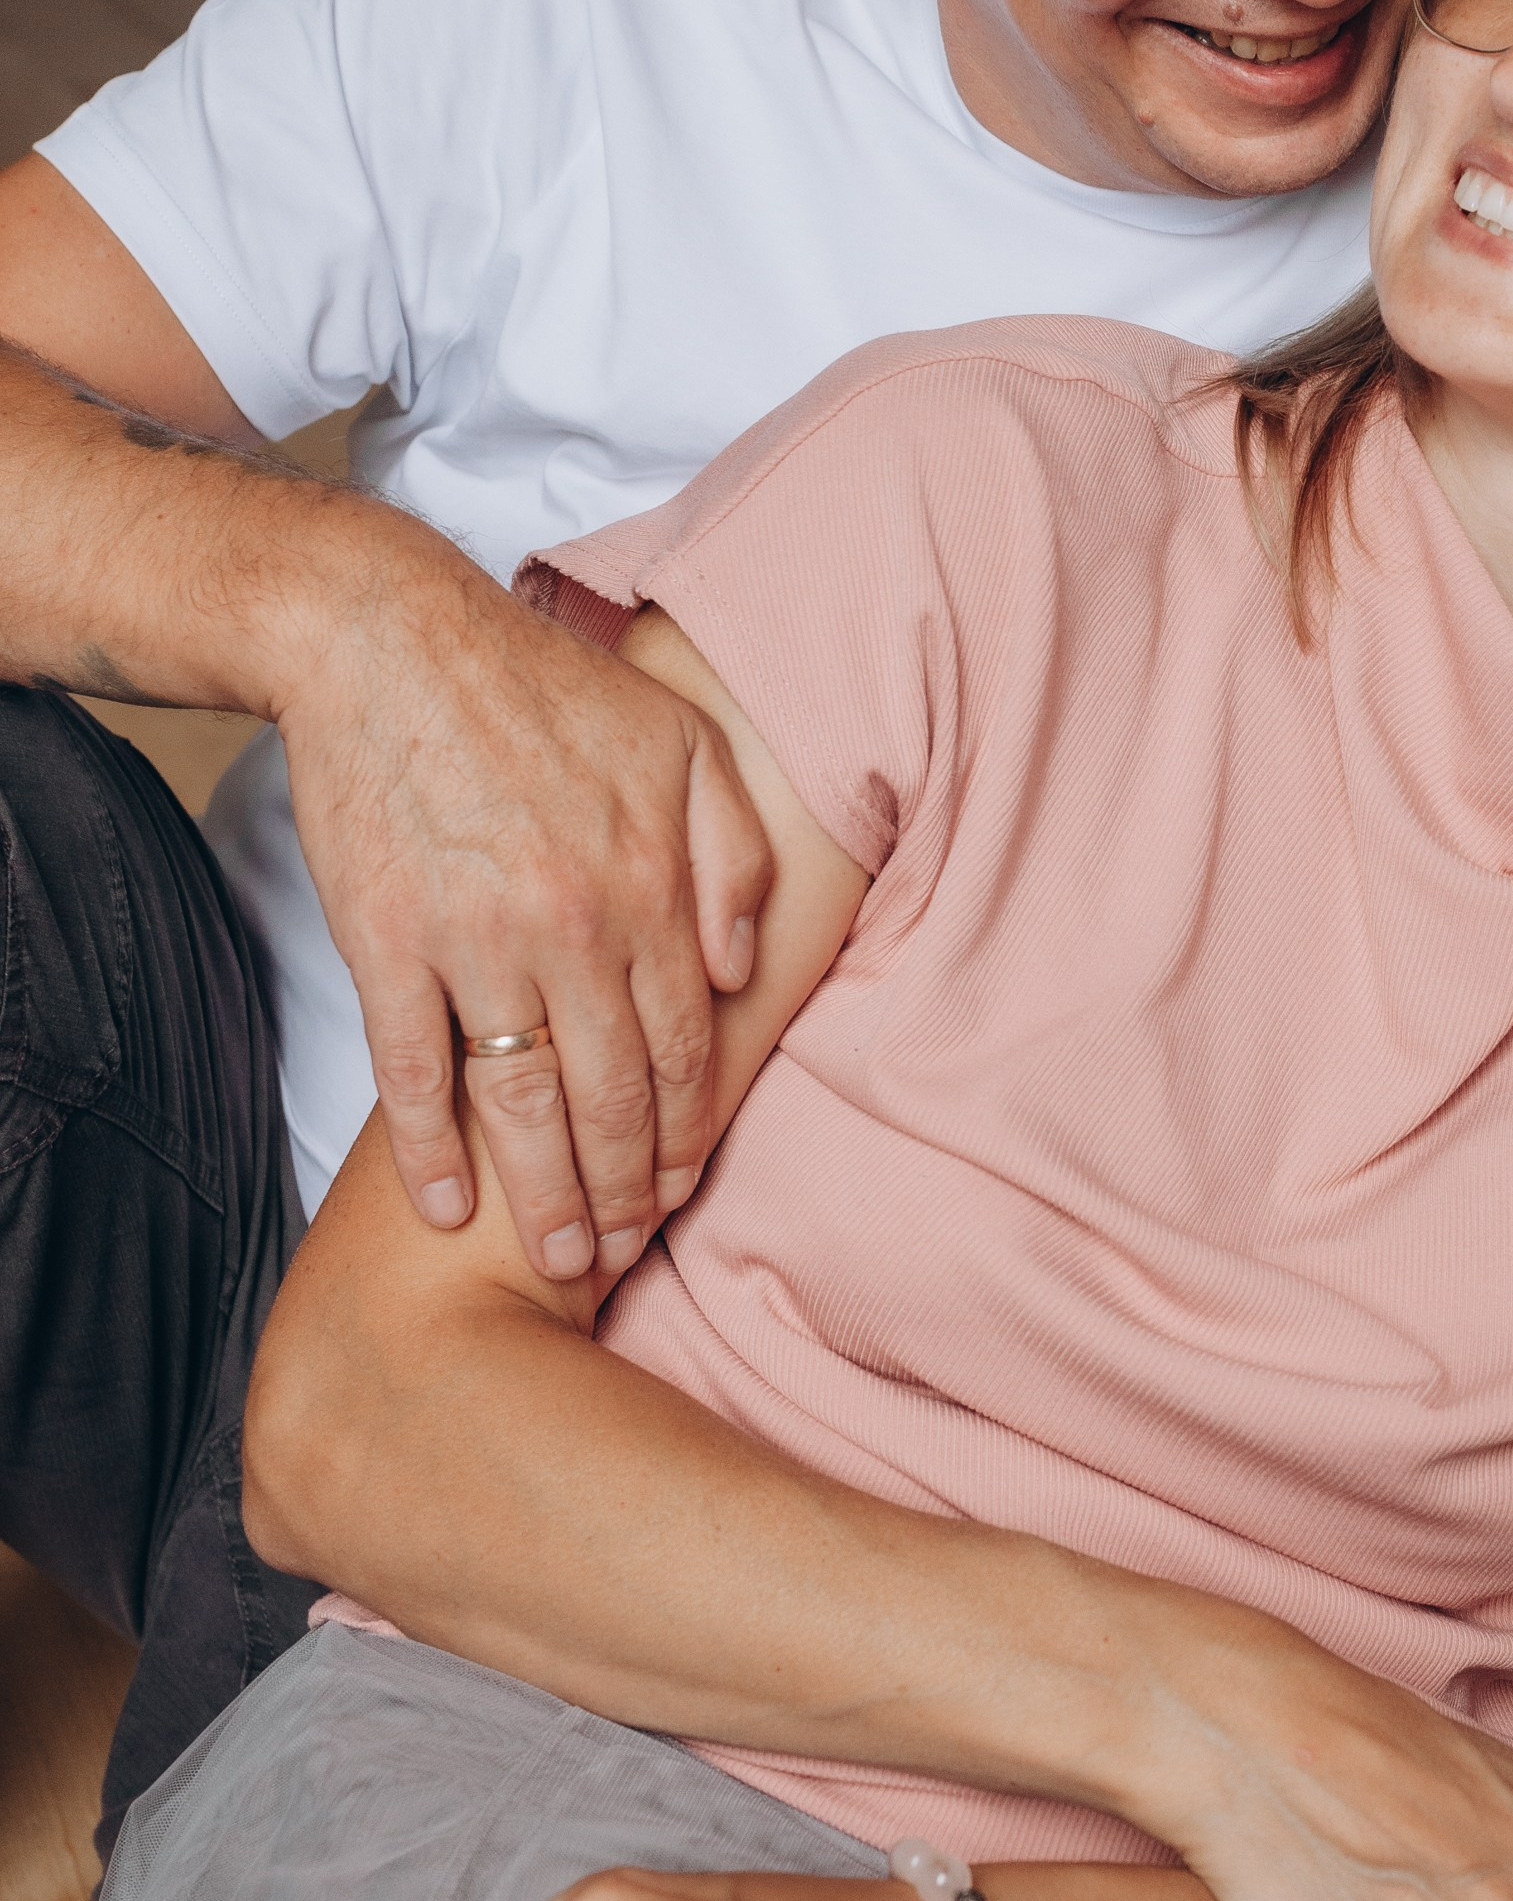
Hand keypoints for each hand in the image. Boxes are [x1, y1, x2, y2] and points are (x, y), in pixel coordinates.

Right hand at [276, 538, 771, 1273]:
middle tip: (623, 1250)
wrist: (389, 641)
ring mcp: (474, 941)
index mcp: (650, 886)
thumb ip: (733, 853)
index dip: (684, 1129)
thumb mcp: (680, 743)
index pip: (685, 1045)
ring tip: (556, 1259)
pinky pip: (413, 1072)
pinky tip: (446, 1209)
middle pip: (611, 1093)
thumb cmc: (542, 689)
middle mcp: (572, 927)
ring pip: (523, 1102)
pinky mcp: (386, 942)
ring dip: (544, 1194)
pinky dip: (428, 1151)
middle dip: (623, 1189)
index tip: (680, 1183)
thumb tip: (738, 968)